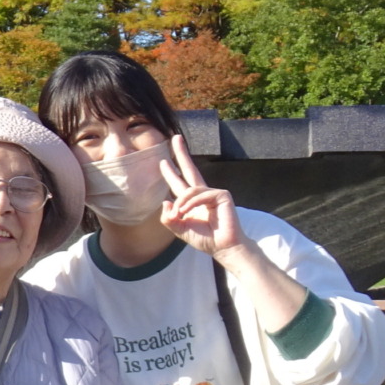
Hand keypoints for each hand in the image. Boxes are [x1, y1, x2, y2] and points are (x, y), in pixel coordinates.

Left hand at [157, 135, 244, 257]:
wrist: (222, 247)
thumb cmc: (204, 239)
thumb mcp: (179, 229)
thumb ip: (169, 218)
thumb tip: (165, 202)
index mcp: (192, 201)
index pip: (179, 182)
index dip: (171, 172)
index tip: (163, 161)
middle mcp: (202, 194)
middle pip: (190, 169)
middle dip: (181, 154)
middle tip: (175, 138)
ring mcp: (213, 193)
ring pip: (189, 190)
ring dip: (182, 203)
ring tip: (179, 215)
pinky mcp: (222, 195)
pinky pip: (201, 194)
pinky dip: (192, 203)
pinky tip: (188, 212)